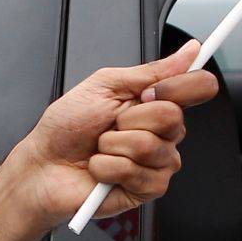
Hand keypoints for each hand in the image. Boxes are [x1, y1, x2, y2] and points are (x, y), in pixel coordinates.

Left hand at [8, 41, 220, 224]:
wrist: (43, 165)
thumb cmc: (66, 127)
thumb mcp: (103, 86)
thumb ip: (149, 71)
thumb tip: (189, 51)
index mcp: (156, 103)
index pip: (199, 87)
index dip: (178, 86)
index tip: (146, 92)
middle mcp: (163, 133)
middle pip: (173, 117)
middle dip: (129, 119)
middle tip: (110, 124)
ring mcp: (158, 162)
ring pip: (151, 146)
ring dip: (112, 144)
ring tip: (100, 148)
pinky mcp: (148, 189)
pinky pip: (136, 172)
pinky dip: (107, 167)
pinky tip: (100, 169)